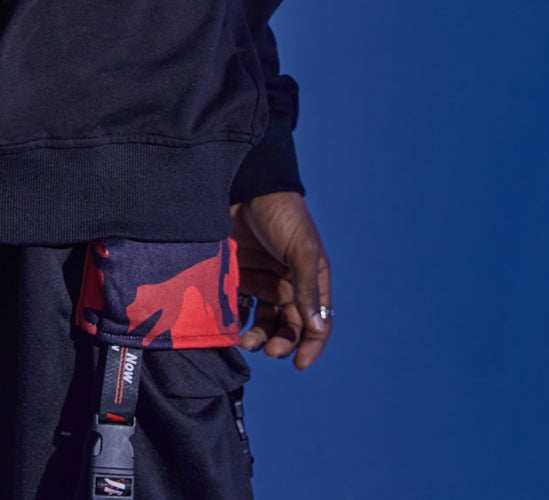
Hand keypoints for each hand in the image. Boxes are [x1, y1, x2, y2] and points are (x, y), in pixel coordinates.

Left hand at [230, 193, 330, 369]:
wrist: (247, 186)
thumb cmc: (283, 215)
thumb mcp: (301, 250)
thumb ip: (307, 289)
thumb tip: (318, 329)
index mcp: (311, 281)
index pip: (317, 323)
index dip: (311, 346)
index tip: (298, 364)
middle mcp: (288, 286)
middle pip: (288, 327)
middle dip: (280, 343)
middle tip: (268, 350)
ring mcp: (263, 281)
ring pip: (263, 322)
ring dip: (257, 337)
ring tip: (245, 342)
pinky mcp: (238, 275)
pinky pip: (239, 306)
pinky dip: (236, 320)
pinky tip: (229, 325)